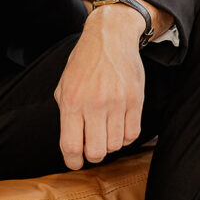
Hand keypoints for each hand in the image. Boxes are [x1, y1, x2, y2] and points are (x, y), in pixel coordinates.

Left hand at [53, 5, 145, 169]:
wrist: (110, 37)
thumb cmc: (84, 63)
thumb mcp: (64, 85)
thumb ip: (66, 114)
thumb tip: (71, 146)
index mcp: (71, 100)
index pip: (70, 146)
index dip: (72, 162)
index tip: (75, 163)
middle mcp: (94, 103)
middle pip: (96, 151)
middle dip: (92, 155)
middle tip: (92, 146)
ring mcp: (117, 102)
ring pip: (115, 145)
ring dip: (109, 144)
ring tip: (105, 131)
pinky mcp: (135, 100)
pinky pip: (133, 134)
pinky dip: (125, 137)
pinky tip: (119, 126)